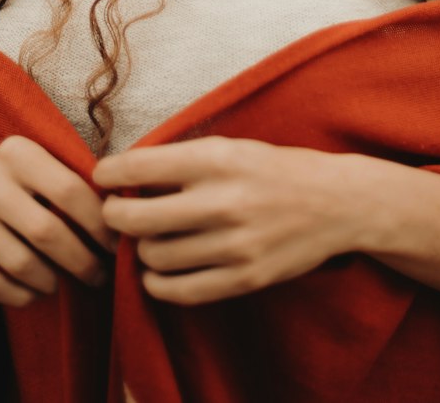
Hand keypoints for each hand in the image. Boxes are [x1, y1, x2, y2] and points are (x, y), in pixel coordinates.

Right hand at [0, 134, 117, 307]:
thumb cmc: (18, 182)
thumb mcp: (42, 165)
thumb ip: (76, 182)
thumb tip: (124, 214)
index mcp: (17, 152)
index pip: (69, 190)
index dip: (98, 224)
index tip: (117, 246)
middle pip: (46, 232)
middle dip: (81, 261)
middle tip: (99, 276)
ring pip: (19, 263)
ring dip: (52, 281)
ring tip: (66, 283)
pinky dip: (21, 296)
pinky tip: (36, 292)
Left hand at [93, 136, 360, 306]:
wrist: (337, 202)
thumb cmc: (275, 169)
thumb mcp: (231, 147)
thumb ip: (182, 161)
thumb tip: (124, 175)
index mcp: (218, 158)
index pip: (141, 166)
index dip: (109, 173)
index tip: (102, 177)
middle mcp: (224, 200)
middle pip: (137, 219)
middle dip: (114, 217)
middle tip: (114, 213)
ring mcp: (235, 244)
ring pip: (154, 257)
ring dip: (141, 250)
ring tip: (149, 239)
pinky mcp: (244, 278)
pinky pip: (180, 291)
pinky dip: (157, 284)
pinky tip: (157, 272)